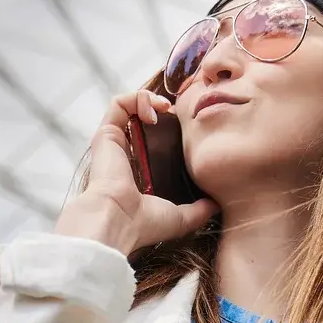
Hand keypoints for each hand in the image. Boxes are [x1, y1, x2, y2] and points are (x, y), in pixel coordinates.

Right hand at [54, 89, 217, 255]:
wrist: (119, 221)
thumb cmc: (144, 223)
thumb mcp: (180, 217)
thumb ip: (199, 210)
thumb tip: (217, 205)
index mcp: (138, 173)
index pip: (152, 142)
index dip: (169, 128)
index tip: (186, 127)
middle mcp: (124, 155)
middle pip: (141, 120)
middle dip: (161, 109)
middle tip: (178, 112)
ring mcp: (113, 143)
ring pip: (129, 107)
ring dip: (150, 99)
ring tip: (166, 108)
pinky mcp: (106, 134)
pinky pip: (119, 103)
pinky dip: (138, 98)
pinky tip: (155, 111)